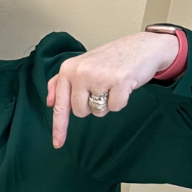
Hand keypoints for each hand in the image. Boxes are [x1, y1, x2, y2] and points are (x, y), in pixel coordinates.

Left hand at [47, 31, 178, 147]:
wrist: (142, 47)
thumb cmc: (111, 59)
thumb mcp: (82, 65)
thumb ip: (62, 82)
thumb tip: (50, 103)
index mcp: (68, 69)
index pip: (60, 104)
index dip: (59, 127)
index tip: (57, 144)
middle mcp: (80, 72)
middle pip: (80, 112)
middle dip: (92, 105)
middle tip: (102, 87)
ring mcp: (99, 76)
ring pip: (98, 111)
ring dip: (107, 103)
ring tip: (112, 84)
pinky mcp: (119, 81)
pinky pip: (116, 107)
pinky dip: (121, 100)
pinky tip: (124, 84)